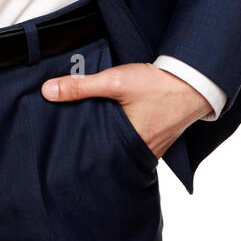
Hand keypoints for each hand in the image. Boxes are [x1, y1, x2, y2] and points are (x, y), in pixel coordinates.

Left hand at [41, 61, 210, 159]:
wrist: (193, 81)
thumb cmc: (157, 84)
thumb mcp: (115, 82)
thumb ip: (81, 86)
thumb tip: (48, 91)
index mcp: (129, 146)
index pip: (95, 158)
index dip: (77, 155)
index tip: (58, 152)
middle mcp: (141, 153)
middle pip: (107, 155)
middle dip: (89, 149)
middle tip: (65, 144)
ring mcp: (150, 148)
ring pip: (119, 148)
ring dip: (105, 141)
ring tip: (84, 134)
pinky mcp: (156, 138)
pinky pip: (132, 142)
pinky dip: (120, 136)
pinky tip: (109, 126)